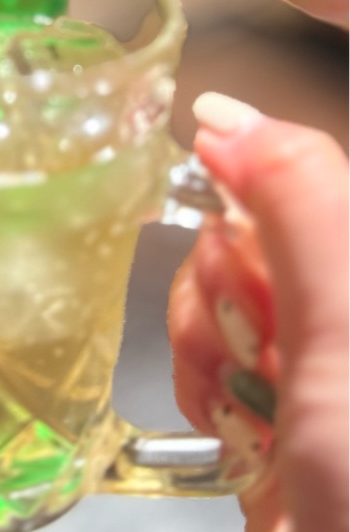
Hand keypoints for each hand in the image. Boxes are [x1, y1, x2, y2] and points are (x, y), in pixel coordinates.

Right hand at [169, 92, 347, 531]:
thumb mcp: (349, 334)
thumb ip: (301, 205)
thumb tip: (231, 115)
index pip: (307, 170)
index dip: (253, 175)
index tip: (214, 188)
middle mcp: (345, 302)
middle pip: (256, 224)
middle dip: (228, 277)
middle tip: (252, 338)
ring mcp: (317, 352)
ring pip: (225, 283)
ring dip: (206, 334)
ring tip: (239, 394)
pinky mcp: (276, 398)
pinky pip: (209, 343)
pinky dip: (198, 374)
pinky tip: (226, 416)